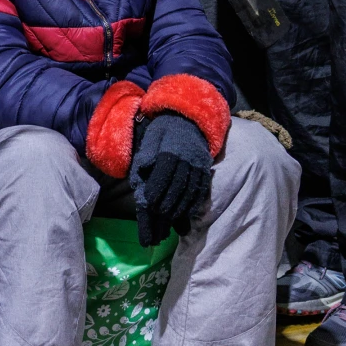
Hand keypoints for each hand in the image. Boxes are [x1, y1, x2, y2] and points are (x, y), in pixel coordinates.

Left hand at [130, 111, 212, 245]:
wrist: (189, 119)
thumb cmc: (163, 131)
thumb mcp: (150, 139)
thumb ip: (144, 158)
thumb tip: (140, 178)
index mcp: (169, 152)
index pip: (161, 177)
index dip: (155, 193)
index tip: (149, 206)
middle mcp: (185, 160)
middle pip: (175, 189)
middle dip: (166, 209)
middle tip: (158, 223)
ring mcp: (198, 167)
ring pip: (189, 193)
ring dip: (179, 211)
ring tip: (169, 225)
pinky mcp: (205, 171)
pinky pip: (200, 192)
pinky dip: (193, 206)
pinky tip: (186, 217)